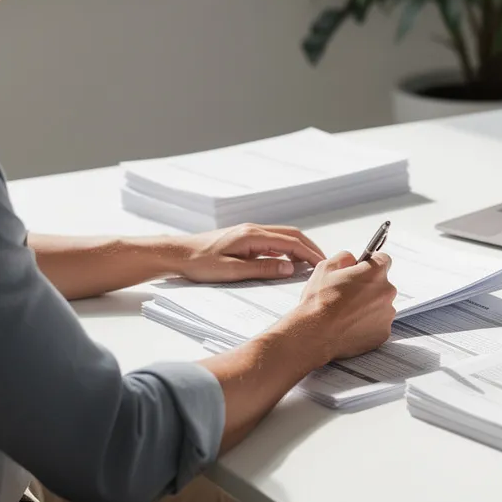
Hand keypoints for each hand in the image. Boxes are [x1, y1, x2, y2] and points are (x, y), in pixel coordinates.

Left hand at [159, 224, 325, 282]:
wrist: (178, 253)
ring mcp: (249, 232)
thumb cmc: (200, 263)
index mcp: (252, 236)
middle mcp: (253, 230)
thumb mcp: (232, 271)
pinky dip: (286, 249)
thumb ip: (262, 269)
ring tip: (310, 264)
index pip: (291, 242)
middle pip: (291, 235)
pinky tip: (287, 261)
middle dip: (310, 248)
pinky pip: (272, 241)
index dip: (309, 253)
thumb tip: (289, 269)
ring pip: (283, 236)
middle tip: (323, 263)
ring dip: (299, 248)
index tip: (323, 264)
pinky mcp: (244, 238)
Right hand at [285, 251, 396, 362]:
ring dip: (369, 307)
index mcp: (375, 273)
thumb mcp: (325, 268)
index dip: (371, 264)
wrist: (315, 335)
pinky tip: (351, 326)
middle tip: (348, 296)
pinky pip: (379, 325)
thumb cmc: (319, 303)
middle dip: (368, 288)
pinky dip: (368, 325)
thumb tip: (351, 259)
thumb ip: (344, 257)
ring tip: (347, 313)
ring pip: (381, 306)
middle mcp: (386, 292)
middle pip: (382, 285)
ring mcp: (387, 315)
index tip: (363, 270)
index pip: (383, 260)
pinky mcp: (383, 333)